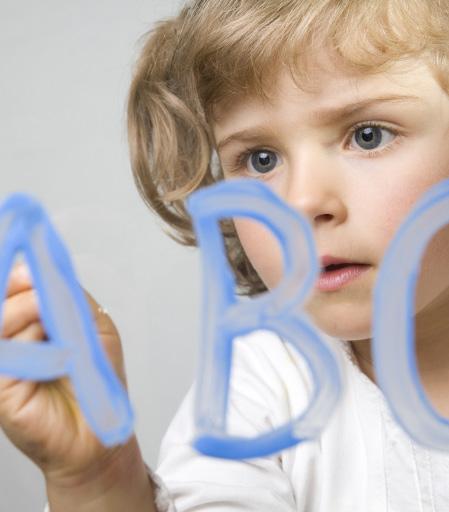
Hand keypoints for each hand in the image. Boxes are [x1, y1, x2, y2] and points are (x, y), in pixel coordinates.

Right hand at [0, 261, 130, 485]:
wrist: (102, 426)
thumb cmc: (97, 379)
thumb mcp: (93, 326)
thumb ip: (71, 299)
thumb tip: (45, 273)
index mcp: (29, 326)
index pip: (10, 293)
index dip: (17, 276)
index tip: (33, 268)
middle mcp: (11, 342)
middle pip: (1, 303)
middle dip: (19, 288)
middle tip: (40, 286)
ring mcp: (4, 365)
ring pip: (0, 322)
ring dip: (26, 310)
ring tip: (52, 318)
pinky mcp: (2, 389)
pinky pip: (5, 354)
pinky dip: (29, 340)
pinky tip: (53, 347)